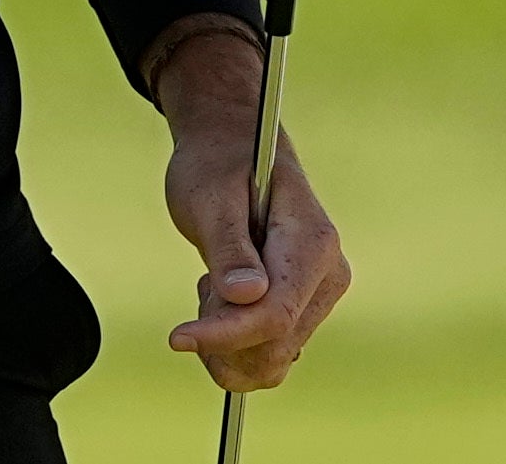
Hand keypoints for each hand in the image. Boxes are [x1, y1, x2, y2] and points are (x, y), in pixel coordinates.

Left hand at [152, 24, 350, 391]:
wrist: (232, 147)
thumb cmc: (216, 165)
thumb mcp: (210, 197)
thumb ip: (229, 247)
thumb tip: (247, 297)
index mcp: (312, 243)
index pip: (275, 313)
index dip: (226, 334)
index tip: (175, 337)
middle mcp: (329, 273)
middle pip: (277, 344)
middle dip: (223, 338)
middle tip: (201, 282)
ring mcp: (320, 293)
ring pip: (274, 357)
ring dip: (228, 340)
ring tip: (213, 281)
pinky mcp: (304, 306)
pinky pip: (272, 351)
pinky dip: (236, 339)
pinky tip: (223, 295)